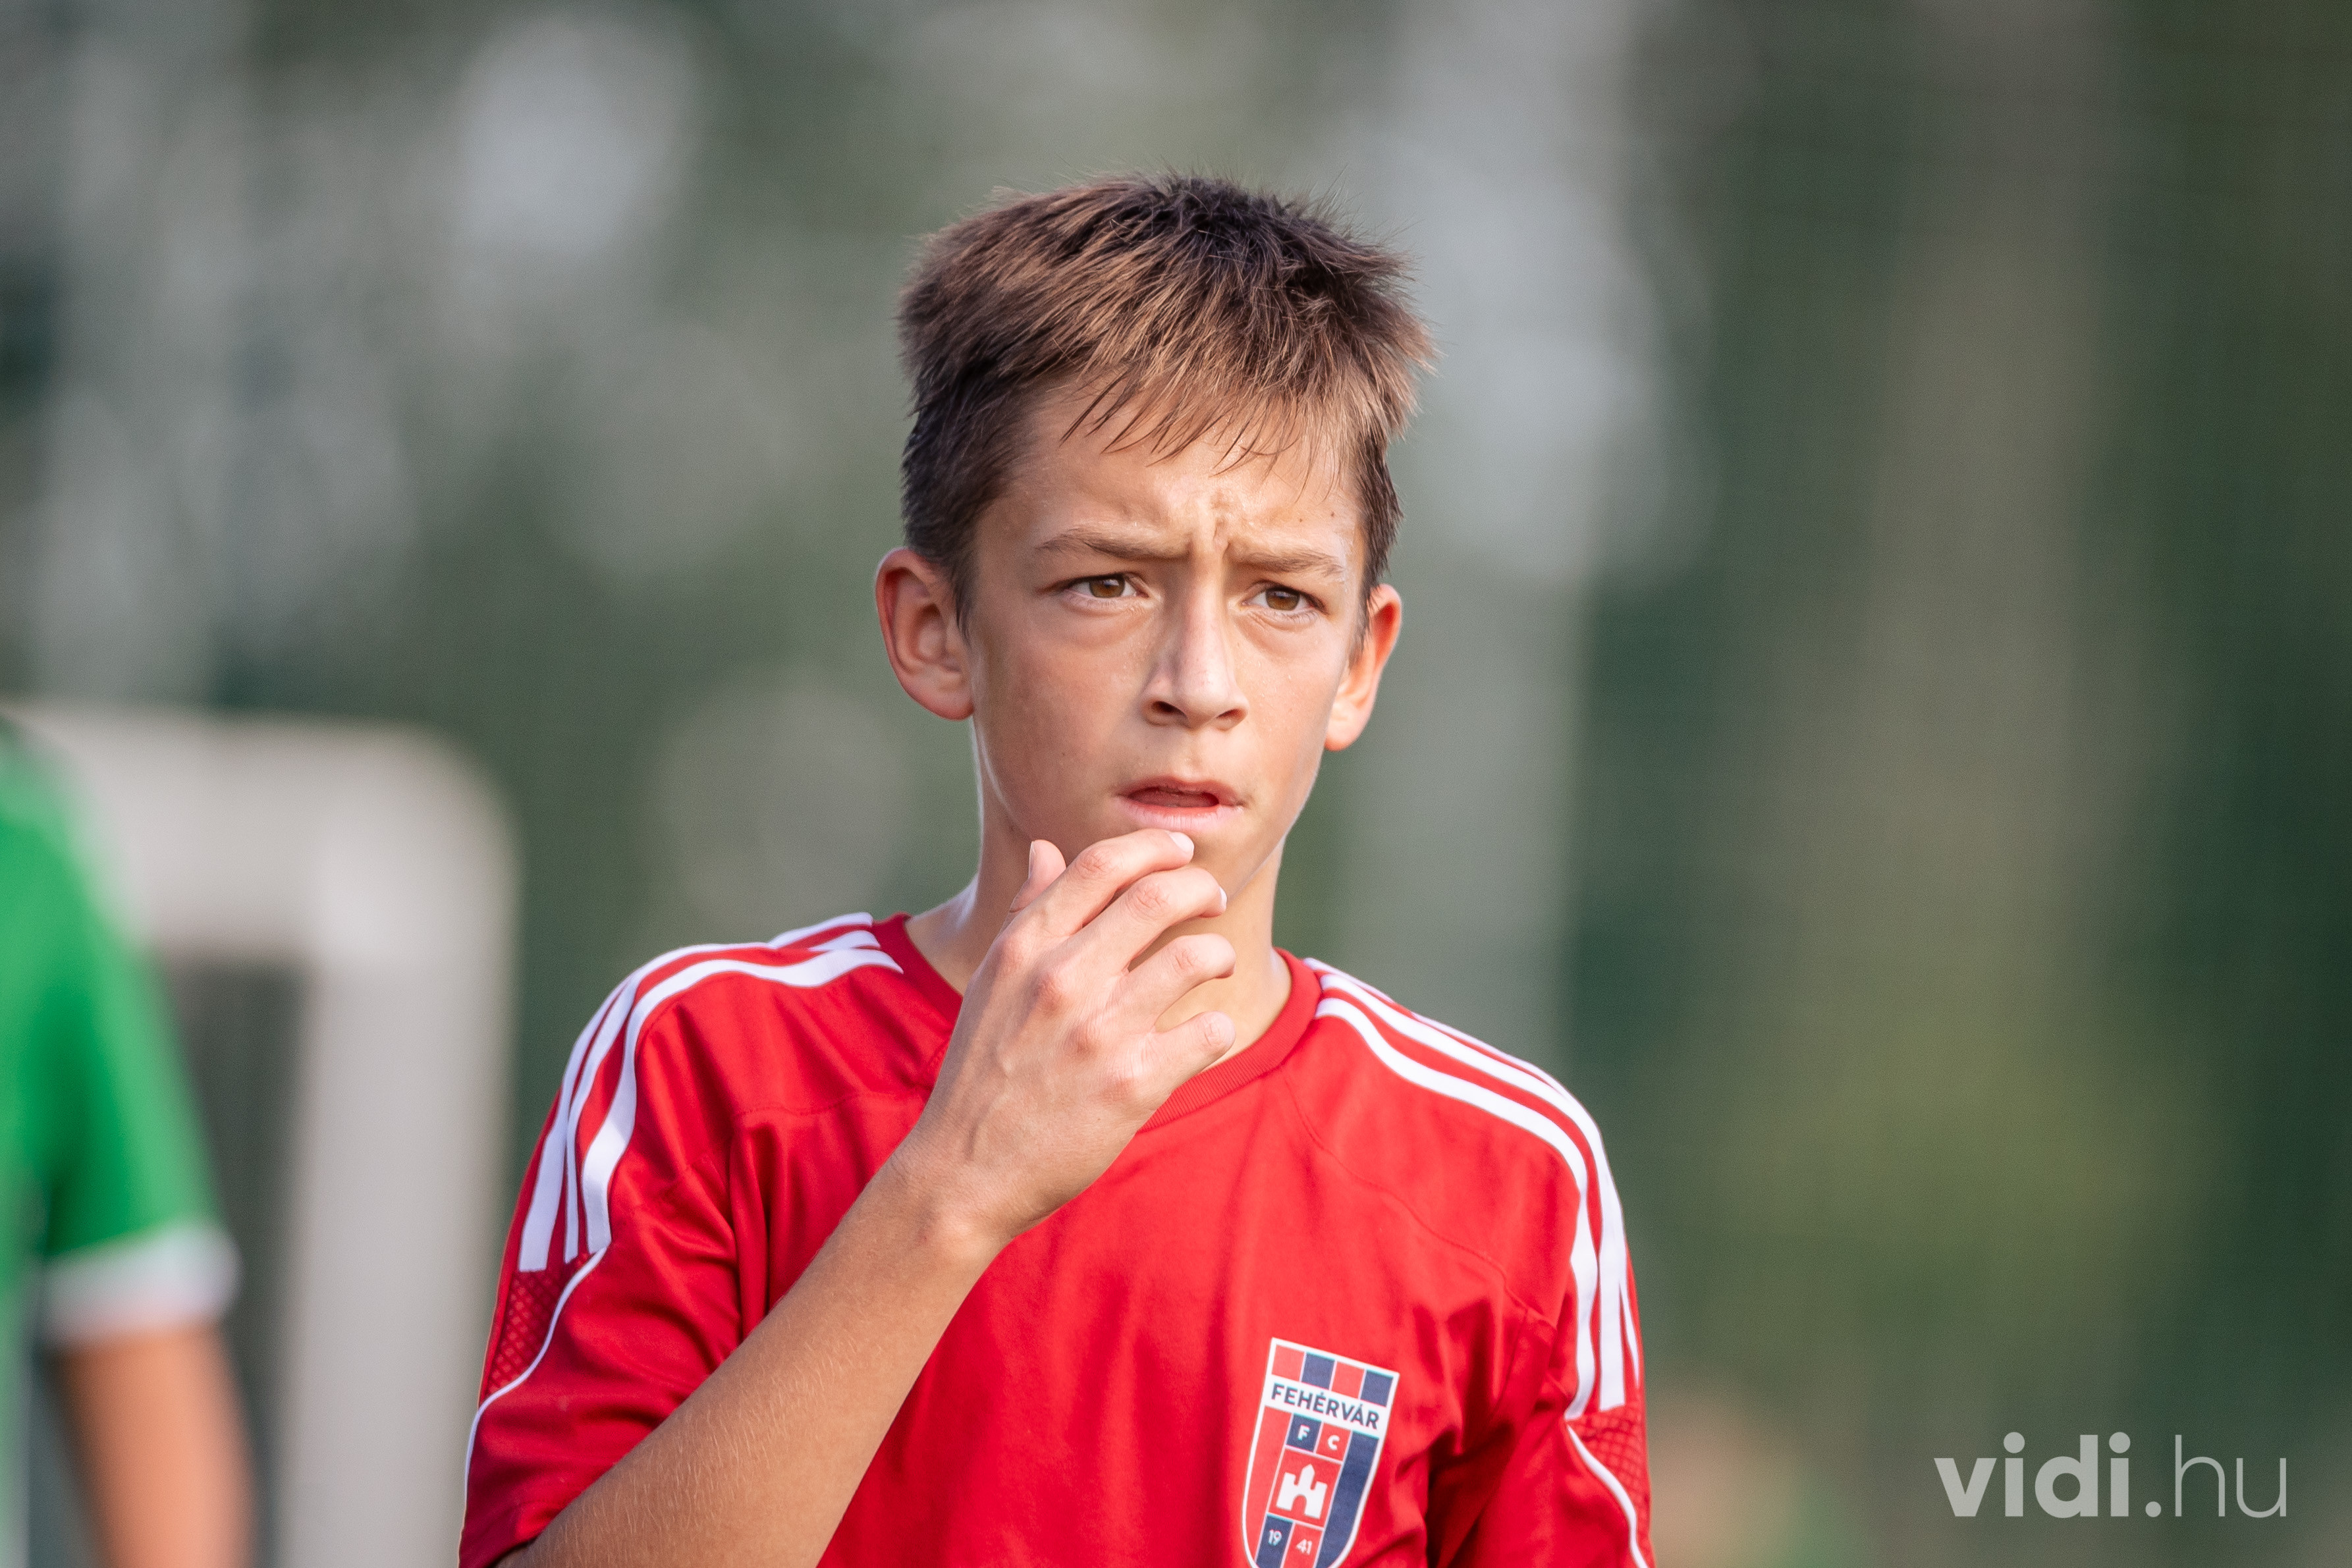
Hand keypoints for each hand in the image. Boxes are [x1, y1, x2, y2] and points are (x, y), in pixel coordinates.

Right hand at [890, 830, 1237, 1250]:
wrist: (965, 1172)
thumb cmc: (983, 1071)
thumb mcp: (992, 983)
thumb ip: (1026, 913)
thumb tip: (1047, 850)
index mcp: (1024, 948)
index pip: (1100, 863)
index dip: (1154, 846)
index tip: (1180, 852)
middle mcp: (1062, 979)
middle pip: (1159, 895)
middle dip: (1201, 888)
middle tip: (1213, 899)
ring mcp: (1100, 1032)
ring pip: (1197, 956)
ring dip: (1219, 955)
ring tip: (1215, 968)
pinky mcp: (1133, 1085)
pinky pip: (1209, 1031)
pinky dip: (1215, 1029)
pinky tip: (1199, 1038)